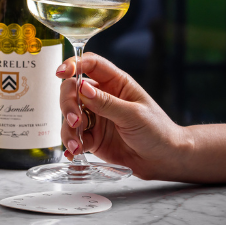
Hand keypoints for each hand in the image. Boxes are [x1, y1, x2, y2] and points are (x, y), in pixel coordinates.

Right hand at [57, 53, 189, 179]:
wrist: (165, 160)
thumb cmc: (157, 131)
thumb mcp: (134, 115)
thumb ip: (106, 103)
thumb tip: (82, 88)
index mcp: (115, 83)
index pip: (90, 65)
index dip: (73, 64)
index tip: (60, 73)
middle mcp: (102, 97)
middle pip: (72, 90)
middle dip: (68, 104)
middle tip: (75, 121)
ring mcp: (95, 117)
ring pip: (69, 114)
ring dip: (68, 128)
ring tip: (77, 144)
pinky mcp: (92, 137)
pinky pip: (73, 136)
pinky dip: (70, 143)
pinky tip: (74, 152)